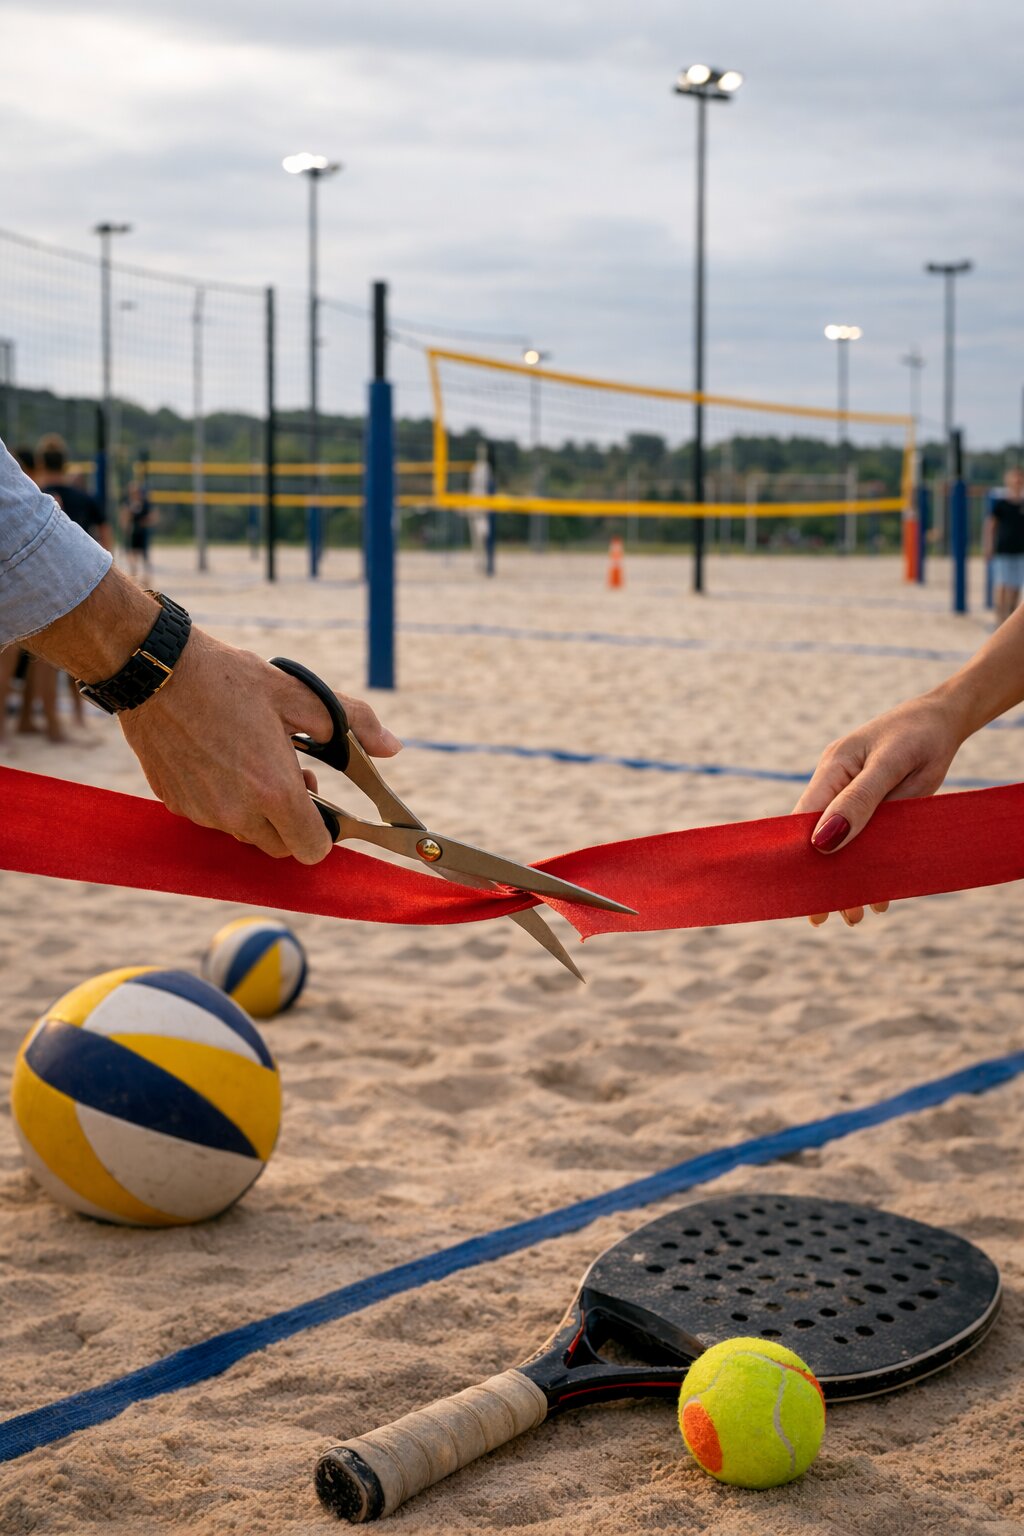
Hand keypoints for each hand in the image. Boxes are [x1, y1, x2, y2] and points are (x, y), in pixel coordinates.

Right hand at [121, 628, 400, 862]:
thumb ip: (352, 723)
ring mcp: (202, 812)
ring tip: (255, 760)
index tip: (319, 803)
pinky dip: (224, 801)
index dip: (323, 832)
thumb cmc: (229, 679)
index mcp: (274, 790)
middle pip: (280, 847)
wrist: (156, 670)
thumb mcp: (298, 695)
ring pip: (245, 832)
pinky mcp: (175, 803)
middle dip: (292, 821)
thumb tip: (392, 747)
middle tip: (290, 774)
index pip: (312, 849)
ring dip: (258, 811)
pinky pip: (212, 817)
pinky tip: (220, 759)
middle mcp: (236, 812)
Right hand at [792, 693, 964, 927]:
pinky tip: (879, 897)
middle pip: (820, 839)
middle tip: (824, 917)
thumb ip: (860, 800)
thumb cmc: (917, 735)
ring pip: (845, 847)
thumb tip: (824, 841)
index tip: (798, 891)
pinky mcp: (878, 812)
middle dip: (823, 877)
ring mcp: (856, 802)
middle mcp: (837, 788)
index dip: (798, 855)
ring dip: (849, 880)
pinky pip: (870, 845)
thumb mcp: (891, 765)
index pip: (803, 819)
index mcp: (831, 771)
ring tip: (855, 917)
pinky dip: (873, 870)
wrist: (944, 723)